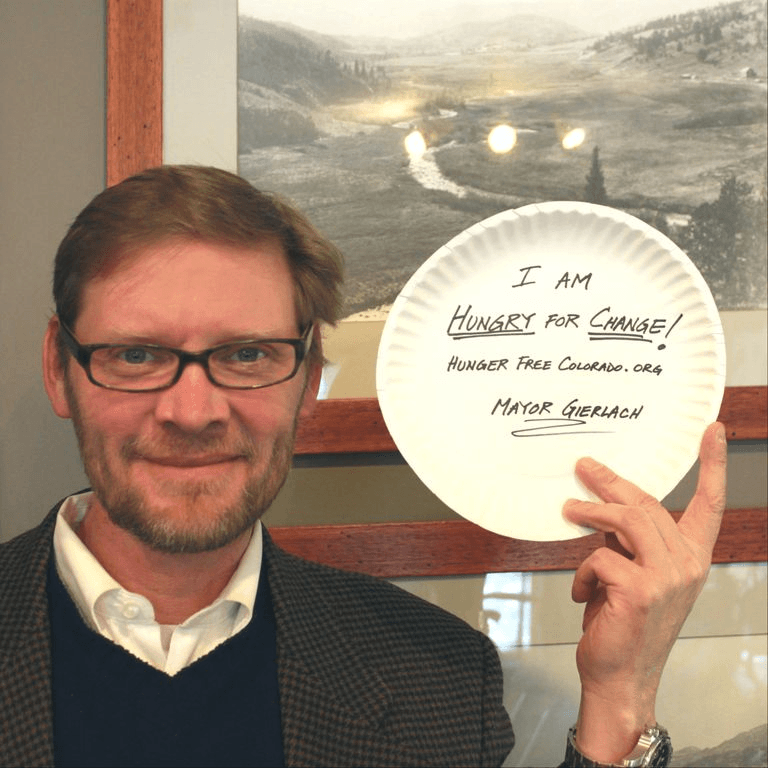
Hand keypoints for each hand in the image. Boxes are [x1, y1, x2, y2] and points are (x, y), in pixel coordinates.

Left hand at [562, 422, 726, 762]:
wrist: (621, 675)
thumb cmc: (626, 623)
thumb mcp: (634, 574)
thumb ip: (628, 542)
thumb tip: (602, 507)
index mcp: (692, 557)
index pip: (710, 503)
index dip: (713, 464)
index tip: (714, 430)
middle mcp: (687, 564)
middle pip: (647, 503)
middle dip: (610, 482)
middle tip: (584, 467)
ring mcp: (666, 578)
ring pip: (625, 520)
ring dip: (590, 512)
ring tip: (568, 510)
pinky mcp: (638, 590)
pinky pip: (599, 557)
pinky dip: (582, 571)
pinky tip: (582, 591)